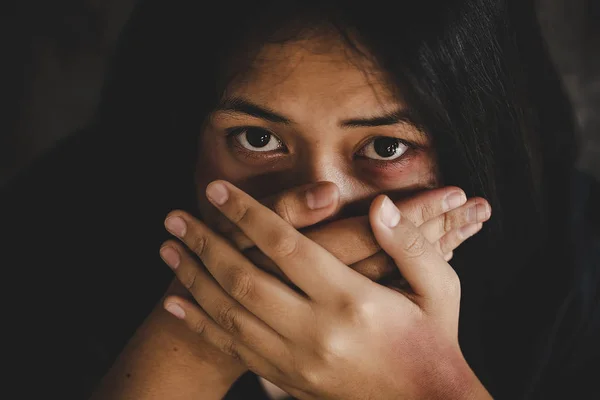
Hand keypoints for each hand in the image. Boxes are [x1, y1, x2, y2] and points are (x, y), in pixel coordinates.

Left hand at [159, 181, 491, 398]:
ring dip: (194, 278)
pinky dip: (201, 323)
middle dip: (205, 243)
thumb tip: (379, 205)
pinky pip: (234, 349)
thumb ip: (408, 244)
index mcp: (353, 300)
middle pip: (245, 278)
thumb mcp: (439, 290)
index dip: (248, 214)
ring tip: (168, 250)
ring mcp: (297, 360)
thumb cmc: (435, 343)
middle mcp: (317, 331)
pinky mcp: (288, 378)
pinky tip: (176, 302)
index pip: (287, 246)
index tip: (217, 191)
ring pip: (230, 313)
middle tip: (175, 218)